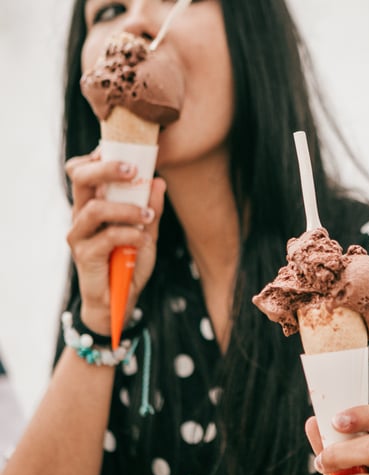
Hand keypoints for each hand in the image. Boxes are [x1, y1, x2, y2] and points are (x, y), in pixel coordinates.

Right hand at [65, 148, 165, 333]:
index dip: (98, 157)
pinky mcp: (84, 254)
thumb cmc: (130, 262)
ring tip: (148, 216)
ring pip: (94, 208)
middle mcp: (81, 215)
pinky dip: (129, 234)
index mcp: (93, 204)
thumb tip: (159, 181)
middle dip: (106, 168)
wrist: (121, 299)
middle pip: (80, 178)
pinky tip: (142, 239)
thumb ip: (151, 209)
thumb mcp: (147, 233)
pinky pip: (106, 236)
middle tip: (133, 169)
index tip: (126, 153)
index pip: (83, 171)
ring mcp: (80, 234)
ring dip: (126, 208)